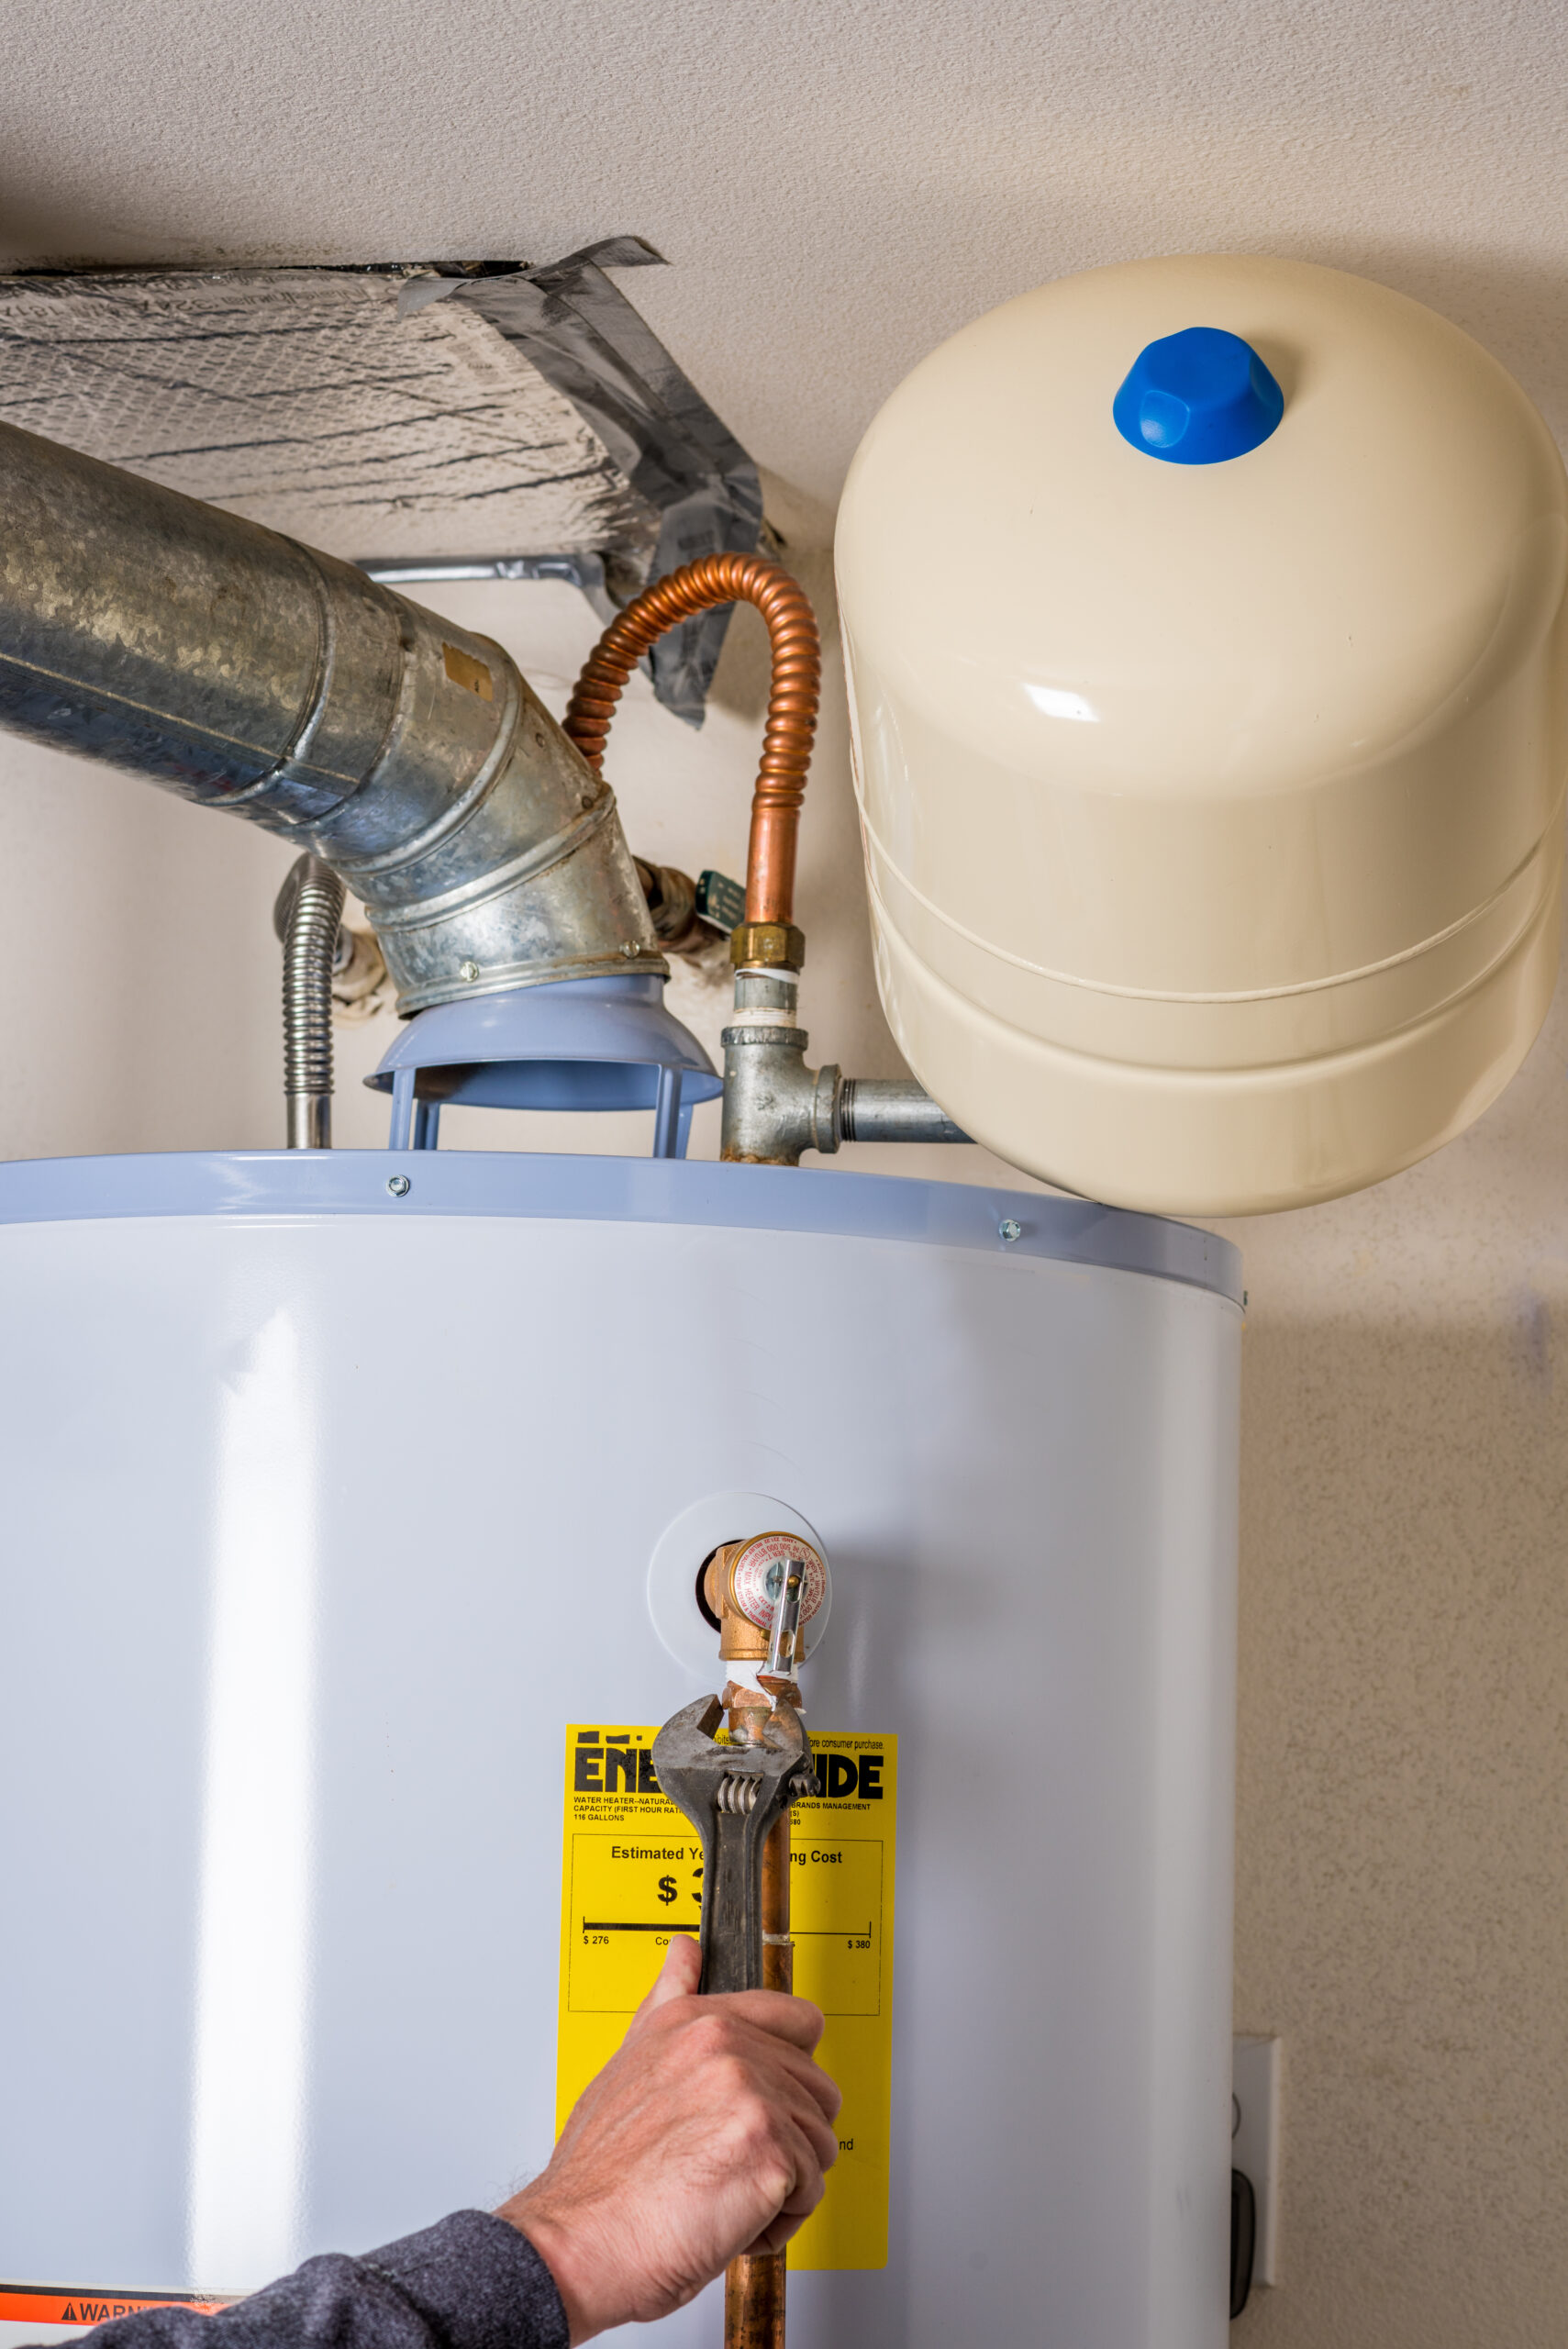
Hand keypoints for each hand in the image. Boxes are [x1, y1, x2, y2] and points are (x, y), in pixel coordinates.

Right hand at [498, 1936, 840, 2342]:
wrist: (575, 2242)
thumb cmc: (598, 2177)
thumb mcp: (626, 2062)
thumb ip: (667, 1999)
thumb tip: (685, 1951)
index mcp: (698, 2022)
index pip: (798, 2022)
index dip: (791, 2072)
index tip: (769, 2103)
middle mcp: (727, 2049)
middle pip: (816, 2092)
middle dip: (785, 2138)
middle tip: (728, 2164)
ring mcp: (751, 2096)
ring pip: (817, 2144)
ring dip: (782, 2184)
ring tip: (724, 2194)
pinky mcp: (769, 2152)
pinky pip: (810, 2191)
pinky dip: (778, 2221)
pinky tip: (730, 2220)